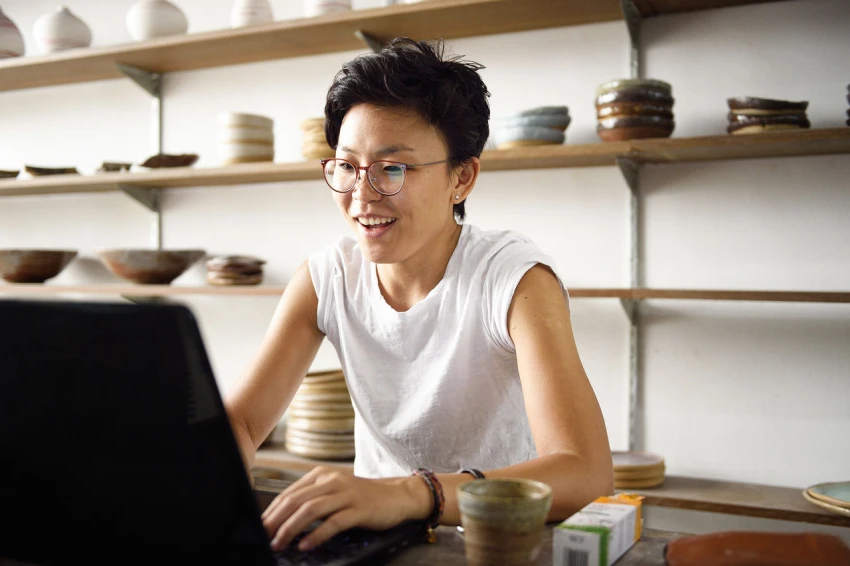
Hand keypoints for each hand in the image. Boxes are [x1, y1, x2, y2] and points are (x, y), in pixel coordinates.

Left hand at [261, 466, 430, 551]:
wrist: (397, 495)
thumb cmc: (363, 497)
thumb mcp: (335, 491)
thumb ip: (312, 499)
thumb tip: (282, 519)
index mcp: (322, 475)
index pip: (289, 493)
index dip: (271, 511)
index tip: (260, 527)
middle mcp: (332, 481)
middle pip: (296, 500)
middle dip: (276, 521)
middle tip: (264, 536)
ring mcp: (346, 494)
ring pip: (311, 510)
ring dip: (291, 528)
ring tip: (280, 543)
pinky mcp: (359, 509)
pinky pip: (333, 522)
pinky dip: (317, 534)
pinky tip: (306, 545)